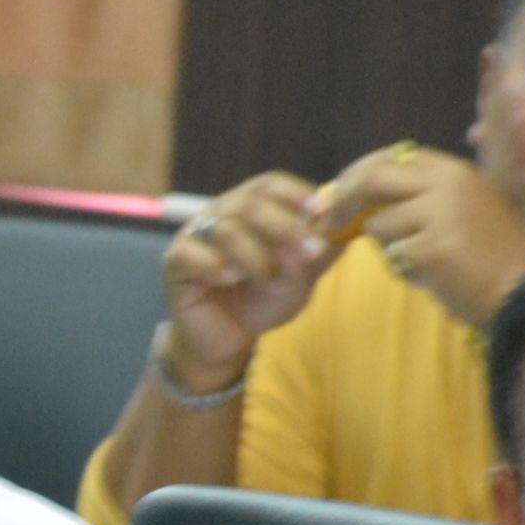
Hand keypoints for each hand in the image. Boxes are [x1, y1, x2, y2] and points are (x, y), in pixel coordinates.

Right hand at [161, 173, 329, 389]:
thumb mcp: (300, 277)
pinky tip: (230, 280)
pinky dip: (216, 266)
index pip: (270, 184)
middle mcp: (219, 213)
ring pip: (227, 229)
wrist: (227, 340)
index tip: (320, 211)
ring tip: (267, 280)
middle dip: (285, 227)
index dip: (295, 193)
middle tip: (309, 253)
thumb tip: (350, 227)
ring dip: (256, 256)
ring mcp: (194, 235)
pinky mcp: (174, 262)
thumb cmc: (262, 301)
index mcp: (249, 207)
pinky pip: (192, 253)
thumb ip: (320, 253)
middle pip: (251, 202)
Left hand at [308, 143, 524, 327]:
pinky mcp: (433, 247)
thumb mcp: (458, 209)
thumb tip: (357, 196)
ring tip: (421, 260)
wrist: (522, 291)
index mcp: (453, 170)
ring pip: (377, 223)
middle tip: (324, 218)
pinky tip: (431, 276)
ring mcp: (440, 214)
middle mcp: (447, 183)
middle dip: (341, 198)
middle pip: (372, 178)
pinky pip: (392, 255)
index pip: (390, 157)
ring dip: (386, 246)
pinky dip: (403, 269)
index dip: (357, 172)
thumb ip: (418, 197)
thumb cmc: (486, 255)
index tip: (336, 191)